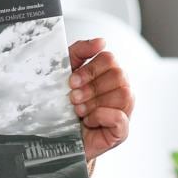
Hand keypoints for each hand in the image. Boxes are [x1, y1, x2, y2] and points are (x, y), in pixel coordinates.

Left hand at [68, 38, 132, 160]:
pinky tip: (88, 120)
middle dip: (91, 87)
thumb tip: (101, 41)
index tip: (71, 81)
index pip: (110, 59)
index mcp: (108, 74)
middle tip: (73, 98)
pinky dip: (101, 116)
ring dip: (94, 102)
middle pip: (119, 75)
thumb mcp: (64, 71)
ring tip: (79, 111)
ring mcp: (124, 111)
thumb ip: (80, 51)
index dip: (90, 69)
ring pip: (124, 95)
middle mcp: (120, 90)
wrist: (54, 137)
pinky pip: (121, 118)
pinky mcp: (121, 132)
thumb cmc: (61, 104)